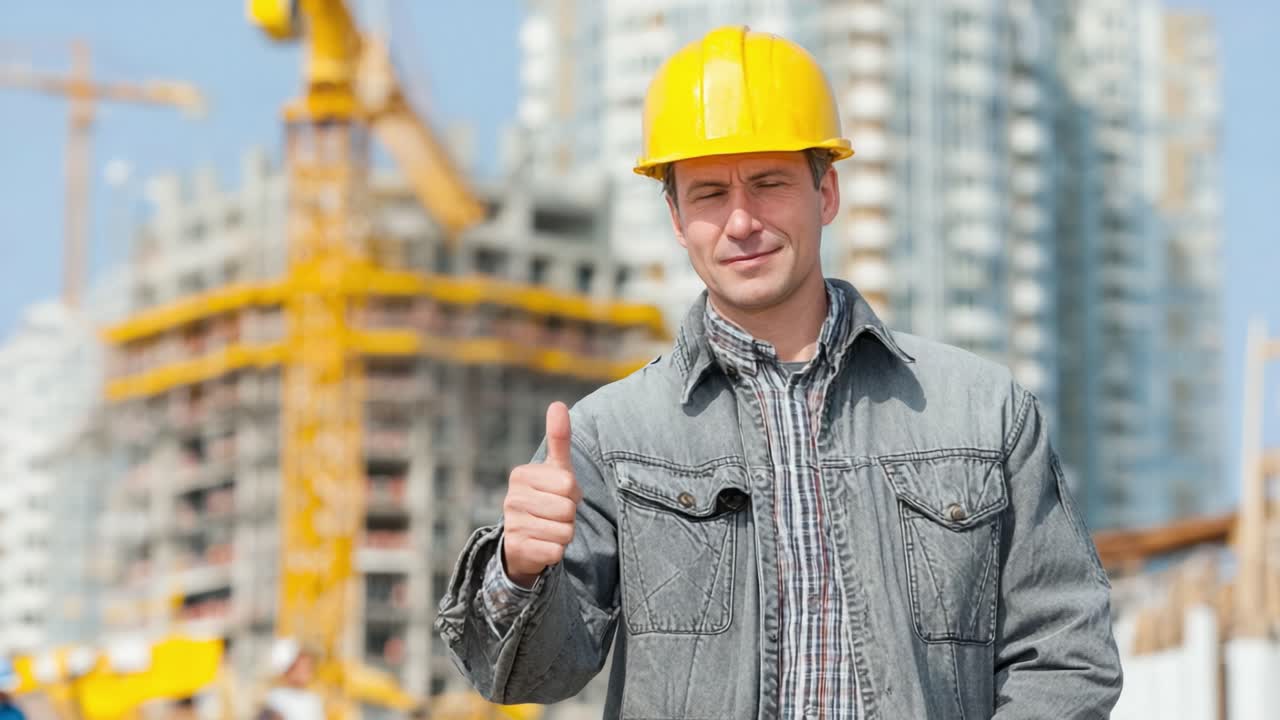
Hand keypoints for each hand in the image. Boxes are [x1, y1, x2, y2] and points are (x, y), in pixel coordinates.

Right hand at [501, 401, 581, 587]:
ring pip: (564, 531)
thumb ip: (559, 438)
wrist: (525, 540)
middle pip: (568, 509)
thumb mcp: (555, 469)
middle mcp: (511, 498)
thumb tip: (558, 404)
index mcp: (521, 475)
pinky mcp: (517, 549)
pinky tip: (543, 544)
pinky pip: (556, 551)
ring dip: (564, 533)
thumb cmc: (546, 498)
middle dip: (570, 515)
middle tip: (555, 514)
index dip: (572, 494)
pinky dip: (557, 551)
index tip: (559, 495)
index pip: (568, 485)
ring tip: (549, 528)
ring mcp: (512, 524)